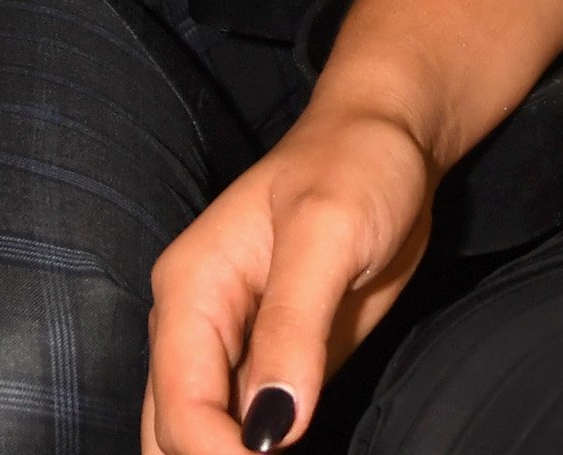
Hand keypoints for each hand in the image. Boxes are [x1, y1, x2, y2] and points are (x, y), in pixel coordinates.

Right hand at [142, 103, 438, 454]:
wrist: (390, 140)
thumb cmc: (356, 164)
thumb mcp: (328, 230)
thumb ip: (293, 327)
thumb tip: (270, 430)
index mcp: (192, 288)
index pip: (180, 406)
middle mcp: (197, 324)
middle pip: (171, 433)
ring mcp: (232, 346)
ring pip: (199, 436)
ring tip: (292, 453)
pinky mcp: (272, 362)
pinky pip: (249, 430)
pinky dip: (262, 450)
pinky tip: (297, 449)